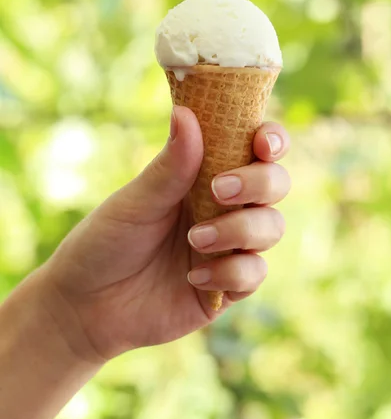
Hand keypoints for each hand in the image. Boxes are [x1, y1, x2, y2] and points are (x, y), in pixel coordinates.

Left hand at [43, 106, 290, 361]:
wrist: (87, 305)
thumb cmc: (106, 242)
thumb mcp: (136, 201)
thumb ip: (169, 166)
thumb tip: (186, 113)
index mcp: (203, 176)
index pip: (252, 149)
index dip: (270, 140)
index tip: (262, 144)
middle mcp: (224, 208)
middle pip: (274, 184)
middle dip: (258, 183)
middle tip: (218, 190)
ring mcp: (229, 247)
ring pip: (271, 227)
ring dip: (239, 229)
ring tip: (195, 239)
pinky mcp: (229, 287)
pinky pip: (254, 273)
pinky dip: (230, 272)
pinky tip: (194, 276)